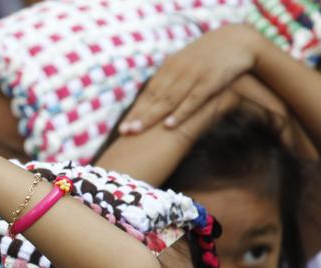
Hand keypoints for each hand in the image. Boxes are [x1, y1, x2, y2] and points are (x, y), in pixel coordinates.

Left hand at [119, 24, 263, 134]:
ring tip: (137, 130)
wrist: (238, 40)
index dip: (135, 110)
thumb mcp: (187, 65)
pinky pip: (192, 99)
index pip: (148, 93)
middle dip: (138, 116)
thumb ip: (172, 81)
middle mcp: (177, 72)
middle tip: (124, 132)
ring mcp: (192, 76)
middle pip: (153, 98)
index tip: (122, 127)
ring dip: (152, 116)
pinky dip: (180, 112)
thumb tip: (156, 102)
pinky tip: (169, 125)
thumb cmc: (209, 57)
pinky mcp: (209, 81)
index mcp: (169, 69)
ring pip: (168, 100)